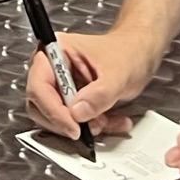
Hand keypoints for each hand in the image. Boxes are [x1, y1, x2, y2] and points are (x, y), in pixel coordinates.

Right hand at [24, 30, 157, 141]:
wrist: (140, 54)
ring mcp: (60, 84)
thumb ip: (99, 94)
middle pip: (40, 104)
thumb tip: (77, 112)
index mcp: (56, 50)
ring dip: (81, 126)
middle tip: (87, 128)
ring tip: (105, 121)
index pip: (39, 85)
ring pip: (54, 117)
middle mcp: (52, 67)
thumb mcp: (118, 73)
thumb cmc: (128, 51)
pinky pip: (70, 121)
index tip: (73, 126)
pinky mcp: (70, 99)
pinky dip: (91, 127)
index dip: (53, 110)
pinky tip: (109, 120)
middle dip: (66, 121)